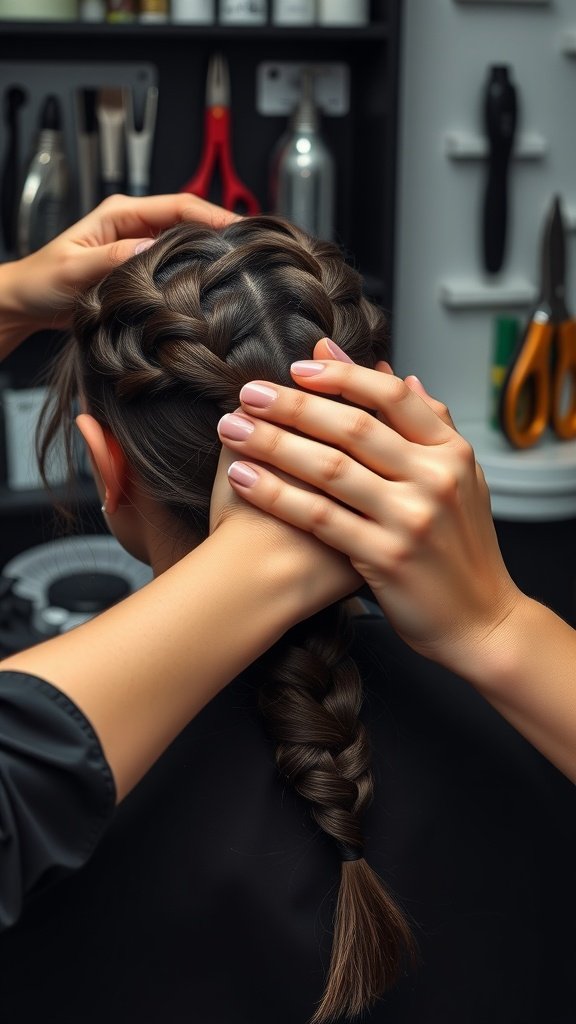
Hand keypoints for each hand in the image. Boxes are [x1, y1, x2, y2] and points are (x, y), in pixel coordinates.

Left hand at [1, 193, 236, 346]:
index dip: (212, 216)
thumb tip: (150, 250)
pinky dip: (193, 274)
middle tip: (248, 250)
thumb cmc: (42, 282)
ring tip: (236, 267)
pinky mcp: (140, 272)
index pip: (178, 206)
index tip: (238, 229)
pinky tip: (208, 287)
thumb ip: (112, 258)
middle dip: (219, 232)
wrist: (25, 303)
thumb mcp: (73, 269)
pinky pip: (174, 268)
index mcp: (120, 213)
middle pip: (189, 223)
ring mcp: (139, 249)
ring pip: (184, 246)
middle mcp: (133, 227)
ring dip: (208, 254)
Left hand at [217, 342, 522, 675]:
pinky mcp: (386, 558)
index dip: (341, 376)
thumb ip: (430, 424)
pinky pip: (321, 517)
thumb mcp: (462, 478)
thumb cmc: (461, 547)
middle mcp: (434, 480)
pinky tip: (244, 479)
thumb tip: (396, 371)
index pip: (392, 396)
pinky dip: (278, 495)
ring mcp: (411, 519)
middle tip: (248, 392)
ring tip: (232, 429)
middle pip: (353, 427)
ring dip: (273, 444)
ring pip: (330, 468)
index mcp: (451, 452)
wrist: (480, 620)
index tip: (298, 368)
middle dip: (293, 405)